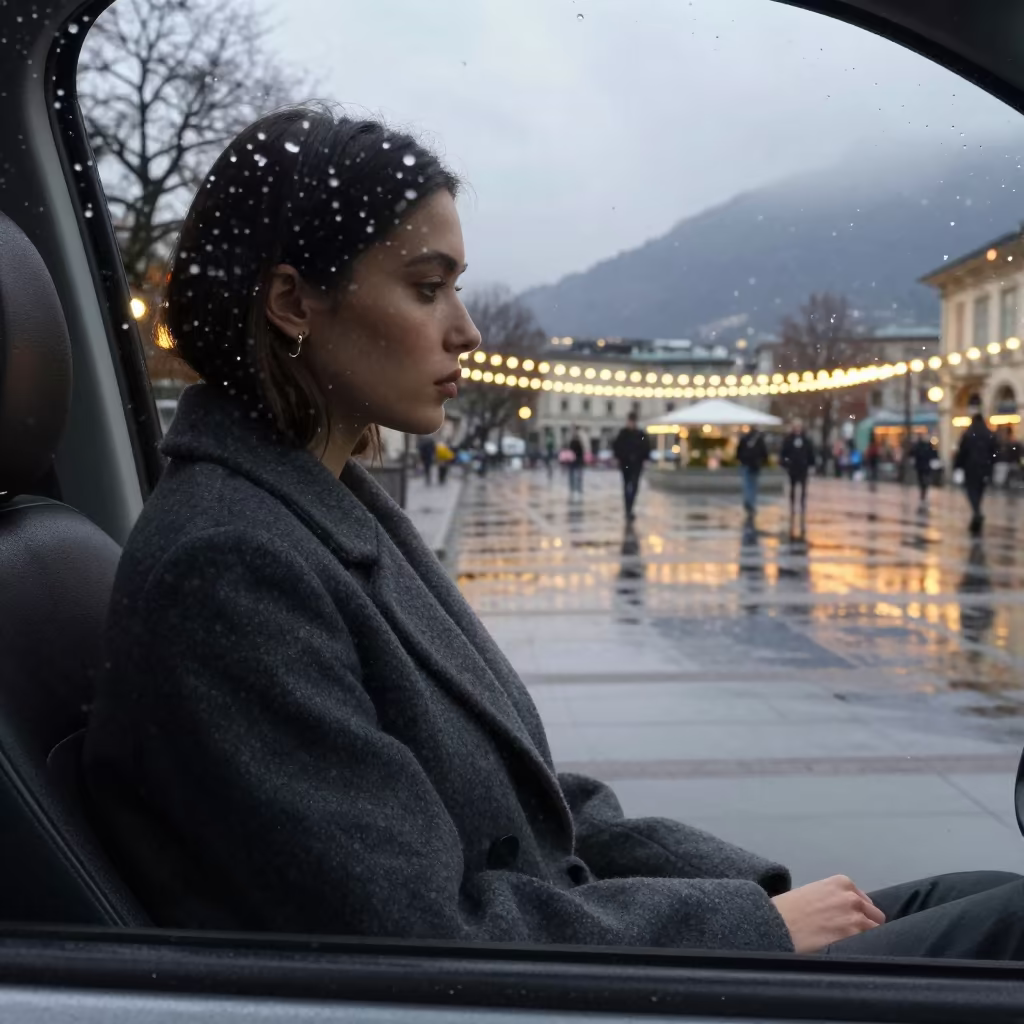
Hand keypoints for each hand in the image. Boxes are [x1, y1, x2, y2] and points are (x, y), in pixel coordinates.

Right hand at [771, 875, 885, 953]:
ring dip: (865, 938)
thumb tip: (842, 913)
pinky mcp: (854, 938)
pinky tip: (848, 951)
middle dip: (865, 924)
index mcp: (842, 882)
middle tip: (848, 934)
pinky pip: (870, 945)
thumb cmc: (788, 908)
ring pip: (876, 932)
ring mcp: (856, 919)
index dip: (858, 913)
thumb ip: (833, 898)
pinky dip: (863, 949)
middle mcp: (853, 898)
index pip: (865, 901)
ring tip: (848, 945)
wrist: (777, 924)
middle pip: (875, 916)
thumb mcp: (813, 892)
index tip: (847, 921)